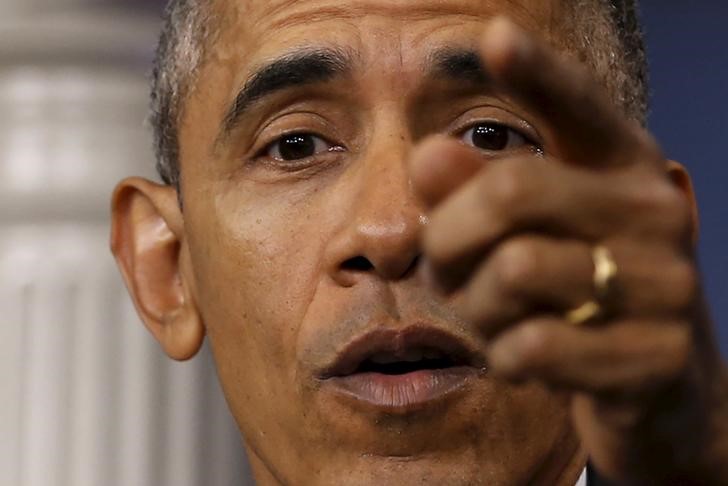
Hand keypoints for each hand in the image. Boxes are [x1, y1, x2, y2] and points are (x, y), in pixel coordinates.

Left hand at [411, 18, 727, 483]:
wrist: (659, 392)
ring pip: (513, 273)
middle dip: (447, 238)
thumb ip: (476, 192)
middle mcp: (654, 211)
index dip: (537, 72)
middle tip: (442, 267)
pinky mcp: (658, 356)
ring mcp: (668, 285)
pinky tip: (521, 359)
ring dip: (474, 307)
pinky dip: (504, 358)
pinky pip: (533, 347)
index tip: (493, 36)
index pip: (579, 106)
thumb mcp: (525, 237)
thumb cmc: (574, 297)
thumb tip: (428, 153)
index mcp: (622, 168)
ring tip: (490, 317)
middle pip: (509, 191)